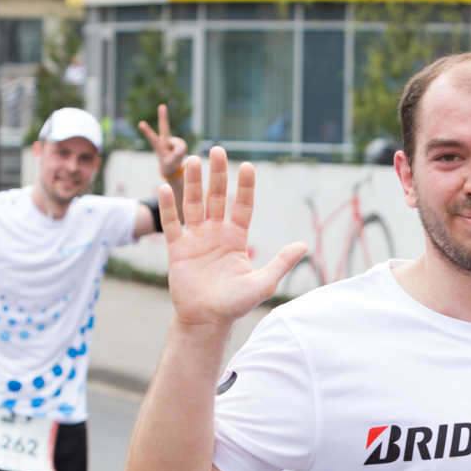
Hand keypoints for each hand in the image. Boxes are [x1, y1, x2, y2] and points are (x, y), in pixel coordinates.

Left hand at [139, 104, 187, 180]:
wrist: (171, 165)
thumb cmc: (168, 164)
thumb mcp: (170, 164)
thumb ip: (176, 155)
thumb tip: (182, 145)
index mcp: (158, 146)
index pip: (152, 139)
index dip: (147, 132)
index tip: (140, 123)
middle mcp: (164, 140)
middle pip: (164, 128)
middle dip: (163, 117)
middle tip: (162, 106)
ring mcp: (172, 140)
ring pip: (180, 145)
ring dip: (178, 152)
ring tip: (173, 157)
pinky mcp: (179, 142)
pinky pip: (183, 146)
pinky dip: (181, 151)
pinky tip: (177, 153)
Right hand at [158, 147, 304, 328]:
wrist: (207, 320)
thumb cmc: (235, 303)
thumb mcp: (263, 282)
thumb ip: (281, 262)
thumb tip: (303, 246)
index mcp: (236, 238)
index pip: (242, 206)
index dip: (244, 187)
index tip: (247, 166)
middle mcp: (216, 234)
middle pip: (216, 198)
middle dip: (217, 175)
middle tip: (218, 150)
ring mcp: (196, 239)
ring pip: (193, 204)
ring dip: (193, 183)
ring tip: (193, 160)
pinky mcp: (177, 249)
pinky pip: (172, 224)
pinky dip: (168, 207)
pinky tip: (166, 188)